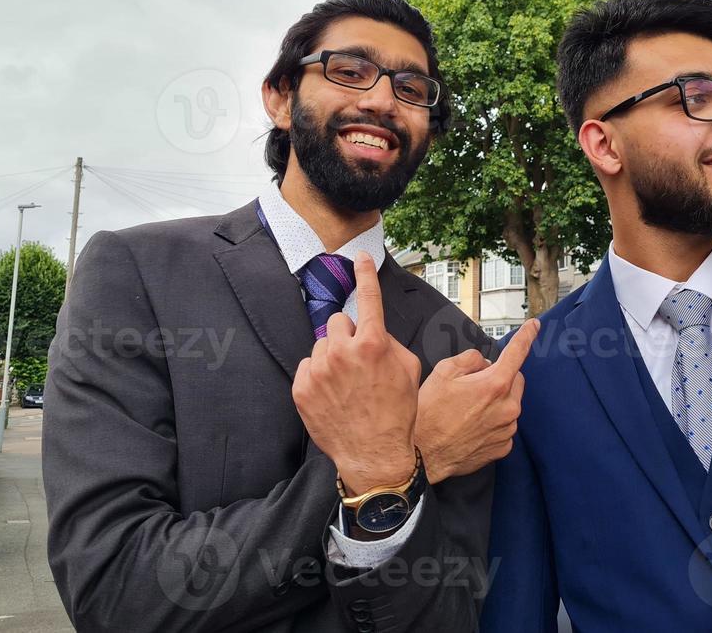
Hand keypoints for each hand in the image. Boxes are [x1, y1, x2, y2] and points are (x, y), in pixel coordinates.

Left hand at [292, 252, 422, 495]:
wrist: (374, 454)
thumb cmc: (397, 413)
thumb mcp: (409, 370)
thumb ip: (390, 342)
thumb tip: (373, 332)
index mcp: (373, 343)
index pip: (368, 297)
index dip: (365, 273)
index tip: (359, 256)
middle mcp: (343, 351)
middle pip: (338, 323)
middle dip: (347, 337)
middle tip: (358, 361)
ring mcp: (319, 370)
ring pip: (322, 346)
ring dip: (332, 357)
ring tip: (346, 384)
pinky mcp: (302, 388)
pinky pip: (308, 367)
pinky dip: (318, 377)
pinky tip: (332, 395)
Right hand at [415, 318, 539, 483]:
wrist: (422, 453)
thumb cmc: (429, 413)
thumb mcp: (443, 372)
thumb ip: (470, 359)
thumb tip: (483, 363)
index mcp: (494, 385)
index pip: (517, 353)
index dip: (526, 336)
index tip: (534, 326)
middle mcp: (507, 408)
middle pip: (516, 380)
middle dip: (500, 377)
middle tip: (474, 386)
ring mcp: (507, 430)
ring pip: (510, 404)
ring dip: (496, 402)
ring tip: (467, 411)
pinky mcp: (503, 447)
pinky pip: (505, 426)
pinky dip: (493, 422)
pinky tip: (472, 427)